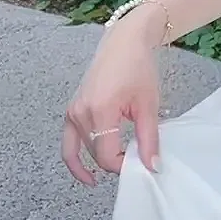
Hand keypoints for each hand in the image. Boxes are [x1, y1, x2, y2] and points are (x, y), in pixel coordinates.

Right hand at [62, 18, 162, 184]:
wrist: (125, 43)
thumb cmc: (138, 68)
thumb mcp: (148, 105)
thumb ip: (149, 138)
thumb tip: (152, 167)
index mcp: (99, 110)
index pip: (105, 156)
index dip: (124, 166)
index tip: (143, 164)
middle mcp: (80, 113)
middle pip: (95, 154)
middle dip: (117, 161)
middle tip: (140, 157)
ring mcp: (72, 112)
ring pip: (85, 150)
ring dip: (103, 158)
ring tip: (124, 160)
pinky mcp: (71, 110)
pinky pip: (68, 144)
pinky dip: (75, 161)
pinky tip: (88, 176)